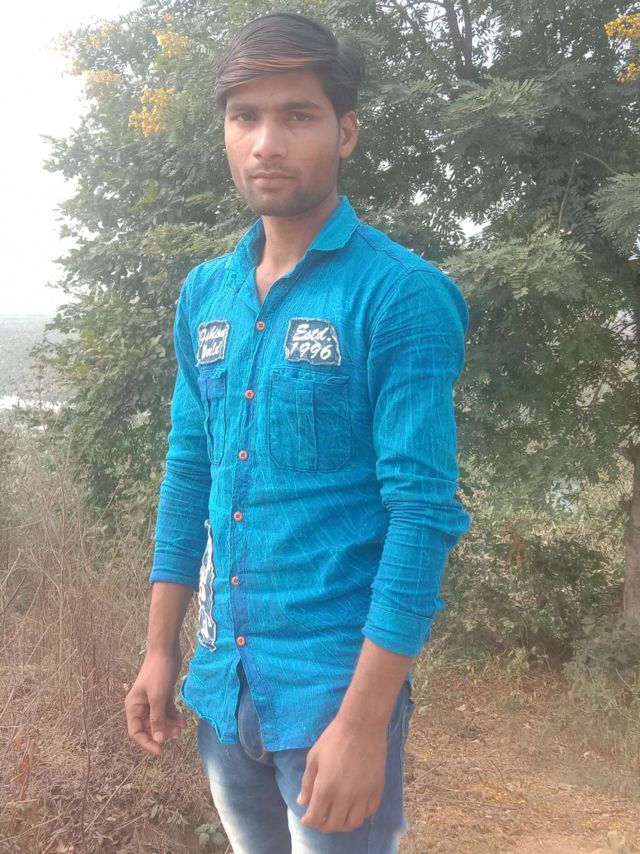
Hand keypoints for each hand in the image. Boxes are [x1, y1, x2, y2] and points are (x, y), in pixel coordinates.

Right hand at [124, 650, 186, 754]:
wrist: (166, 650)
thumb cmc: (158, 673)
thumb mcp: (158, 697)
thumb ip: (157, 719)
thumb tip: (159, 740)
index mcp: (133, 707)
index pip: (136, 732)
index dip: (147, 742)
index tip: (160, 750)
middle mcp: (141, 706)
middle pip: (150, 727)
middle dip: (163, 732)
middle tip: (177, 733)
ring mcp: (153, 701)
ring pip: (160, 721)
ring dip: (170, 726)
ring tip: (182, 727)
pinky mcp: (163, 696)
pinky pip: (167, 712)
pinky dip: (174, 717)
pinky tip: (184, 720)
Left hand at [296, 715, 386, 832]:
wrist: (362, 725)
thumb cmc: (334, 738)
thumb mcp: (314, 757)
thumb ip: (307, 782)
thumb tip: (302, 802)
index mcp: (326, 788)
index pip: (315, 818)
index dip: (308, 821)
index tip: (306, 817)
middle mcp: (345, 797)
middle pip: (333, 825)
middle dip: (323, 824)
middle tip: (320, 817)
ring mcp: (363, 795)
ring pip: (352, 824)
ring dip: (342, 824)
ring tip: (337, 815)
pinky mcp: (377, 790)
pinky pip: (369, 812)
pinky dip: (360, 814)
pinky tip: (354, 807)